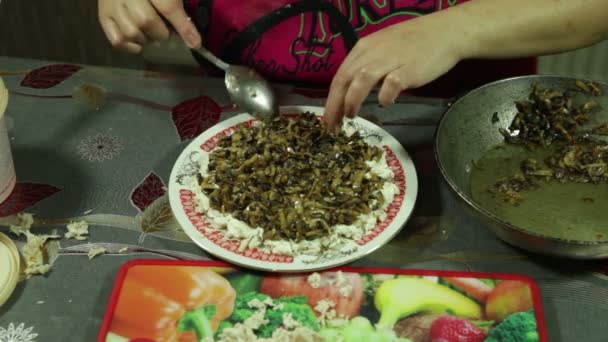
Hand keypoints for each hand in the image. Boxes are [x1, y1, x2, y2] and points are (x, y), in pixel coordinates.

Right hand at [98, 0, 201, 53]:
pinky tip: (139, 40)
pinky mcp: (103, 16)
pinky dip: (131, 45)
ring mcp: (112, 5)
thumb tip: (193, 34)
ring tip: (150, 31)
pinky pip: (117, 39)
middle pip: (146, 20)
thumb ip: (176, 5)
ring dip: (146, 37)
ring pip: (131, 31)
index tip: (195, 43)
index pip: (168, 6)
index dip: (183, 26)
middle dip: (161, 31)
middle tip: (165, 30)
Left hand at [324, 11, 466, 130]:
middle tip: (332, 126)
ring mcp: (391, 59)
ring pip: (362, 79)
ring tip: (352, 116)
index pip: (339, 76)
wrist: (445, 32)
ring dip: (353, 100)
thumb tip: (351, 92)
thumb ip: (367, 66)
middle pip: (345, 79)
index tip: (328, 120)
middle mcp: (373, 52)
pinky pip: (391, 84)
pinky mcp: (409, 69)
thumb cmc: (413, 44)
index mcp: (364, 48)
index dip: (330, 100)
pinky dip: (385, 96)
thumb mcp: (382, 49)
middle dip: (335, 106)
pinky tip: (386, 103)